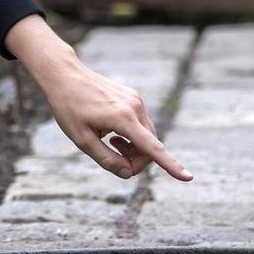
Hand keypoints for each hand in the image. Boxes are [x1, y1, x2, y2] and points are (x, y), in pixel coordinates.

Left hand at [5, 15, 192, 182]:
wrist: (65, 75)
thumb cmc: (69, 108)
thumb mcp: (82, 140)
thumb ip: (106, 159)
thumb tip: (127, 173)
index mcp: (123, 119)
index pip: (152, 148)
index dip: (170, 165)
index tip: (188, 177)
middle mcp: (135, 107)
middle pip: (150, 147)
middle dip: (136, 160)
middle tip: (113, 158)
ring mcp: (136, 101)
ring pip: (147, 136)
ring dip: (134, 148)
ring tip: (111, 142)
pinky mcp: (134, 97)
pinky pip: (142, 125)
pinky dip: (133, 135)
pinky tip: (113, 131)